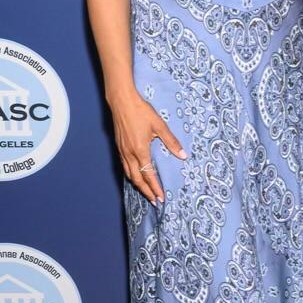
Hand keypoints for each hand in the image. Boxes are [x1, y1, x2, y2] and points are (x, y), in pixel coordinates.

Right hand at [109, 90, 185, 205]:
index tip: (161, 198)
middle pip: (137, 179)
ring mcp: (122, 151)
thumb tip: (183, 156)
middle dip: (146, 192)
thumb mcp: (160, 126)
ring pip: (129, 174)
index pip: (149, 175)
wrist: (121, 101)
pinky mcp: (119, 147)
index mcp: (140, 151)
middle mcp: (129, 154)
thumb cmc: (141, 112)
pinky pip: (125, 166)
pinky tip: (136, 176)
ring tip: (146, 192)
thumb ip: (171, 142)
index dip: (155, 188)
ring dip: (138, 185)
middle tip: (155, 201)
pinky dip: (131, 175)